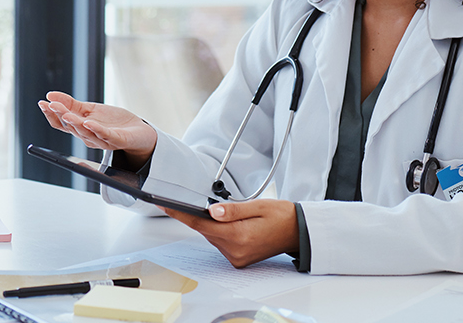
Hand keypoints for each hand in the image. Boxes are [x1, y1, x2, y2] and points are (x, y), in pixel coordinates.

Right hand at [38, 91, 158, 161]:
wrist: (138, 132)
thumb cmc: (113, 122)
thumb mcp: (90, 109)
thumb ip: (71, 104)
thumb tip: (50, 95)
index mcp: (80, 128)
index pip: (61, 124)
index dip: (51, 114)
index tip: (42, 103)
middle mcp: (88, 136)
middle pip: (71, 127)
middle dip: (60, 115)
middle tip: (51, 105)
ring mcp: (102, 139)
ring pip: (85, 132)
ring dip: (75, 123)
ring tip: (66, 113)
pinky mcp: (117, 140)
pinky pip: (105, 135)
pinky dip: (96, 129)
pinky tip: (89, 122)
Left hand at [162, 200, 298, 267]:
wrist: (298, 232)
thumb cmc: (281, 216)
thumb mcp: (258, 205)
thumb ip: (233, 209)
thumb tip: (211, 210)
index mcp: (240, 235)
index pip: (201, 224)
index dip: (180, 214)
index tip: (164, 205)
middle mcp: (236, 250)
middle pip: (205, 230)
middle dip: (199, 215)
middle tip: (198, 202)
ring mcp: (237, 258)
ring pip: (212, 236)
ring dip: (212, 224)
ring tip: (227, 213)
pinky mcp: (238, 260)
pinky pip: (220, 243)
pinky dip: (220, 232)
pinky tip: (230, 224)